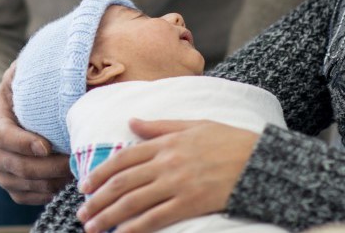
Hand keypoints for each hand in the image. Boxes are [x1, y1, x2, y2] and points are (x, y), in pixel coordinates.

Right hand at [0, 63, 72, 203]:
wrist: (9, 117)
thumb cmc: (22, 92)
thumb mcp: (22, 76)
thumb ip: (34, 69)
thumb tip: (64, 59)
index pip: (3, 136)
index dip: (23, 143)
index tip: (46, 145)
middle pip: (17, 166)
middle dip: (48, 166)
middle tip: (74, 160)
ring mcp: (1, 172)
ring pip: (24, 185)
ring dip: (52, 181)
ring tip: (76, 171)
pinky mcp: (12, 187)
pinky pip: (28, 198)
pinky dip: (48, 193)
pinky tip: (67, 182)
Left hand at [76, 119, 258, 232]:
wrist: (261, 160)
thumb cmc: (229, 140)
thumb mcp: (193, 124)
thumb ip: (159, 126)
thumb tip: (131, 122)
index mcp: (165, 142)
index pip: (122, 158)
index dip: (100, 174)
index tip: (85, 186)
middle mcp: (166, 162)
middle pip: (122, 183)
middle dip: (97, 200)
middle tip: (82, 214)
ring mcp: (177, 184)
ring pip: (133, 202)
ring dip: (108, 216)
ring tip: (92, 228)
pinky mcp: (190, 203)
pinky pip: (155, 218)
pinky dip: (134, 227)